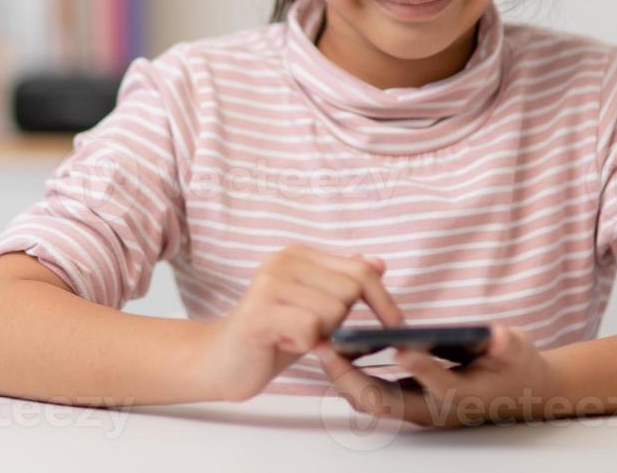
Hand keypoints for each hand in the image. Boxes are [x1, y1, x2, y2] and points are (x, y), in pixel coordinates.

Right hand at [199, 244, 403, 401]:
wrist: (221, 361)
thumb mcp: (313, 306)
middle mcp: (282, 261)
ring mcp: (268, 284)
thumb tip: (379, 262)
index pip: (360, 269)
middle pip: (349, 290)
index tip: (395, 323)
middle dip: (339, 321)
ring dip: (319, 336)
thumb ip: (342, 282)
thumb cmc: (272, 336)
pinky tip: (281, 343)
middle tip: (308, 330)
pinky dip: (302, 346)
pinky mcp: (259, 312)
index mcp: (298, 255)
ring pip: (332, 312)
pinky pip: (310, 330)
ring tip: (291, 335)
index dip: (383, 299)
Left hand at [313, 323, 563, 427]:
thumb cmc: (515, 367)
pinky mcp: (405, 400)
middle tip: (328, 347)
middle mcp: (434, 409)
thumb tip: (497, 335)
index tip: (400, 349)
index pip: (441, 386)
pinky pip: (369, 392)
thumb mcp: (517, 350)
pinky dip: (348, 373)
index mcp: (464, 396)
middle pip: (386, 403)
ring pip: (370, 401)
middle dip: (352, 376)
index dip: (422, 369)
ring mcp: (416, 408)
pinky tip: (334, 346)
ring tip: (321, 343)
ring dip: (343, 376)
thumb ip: (505, 345)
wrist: (517, 391)